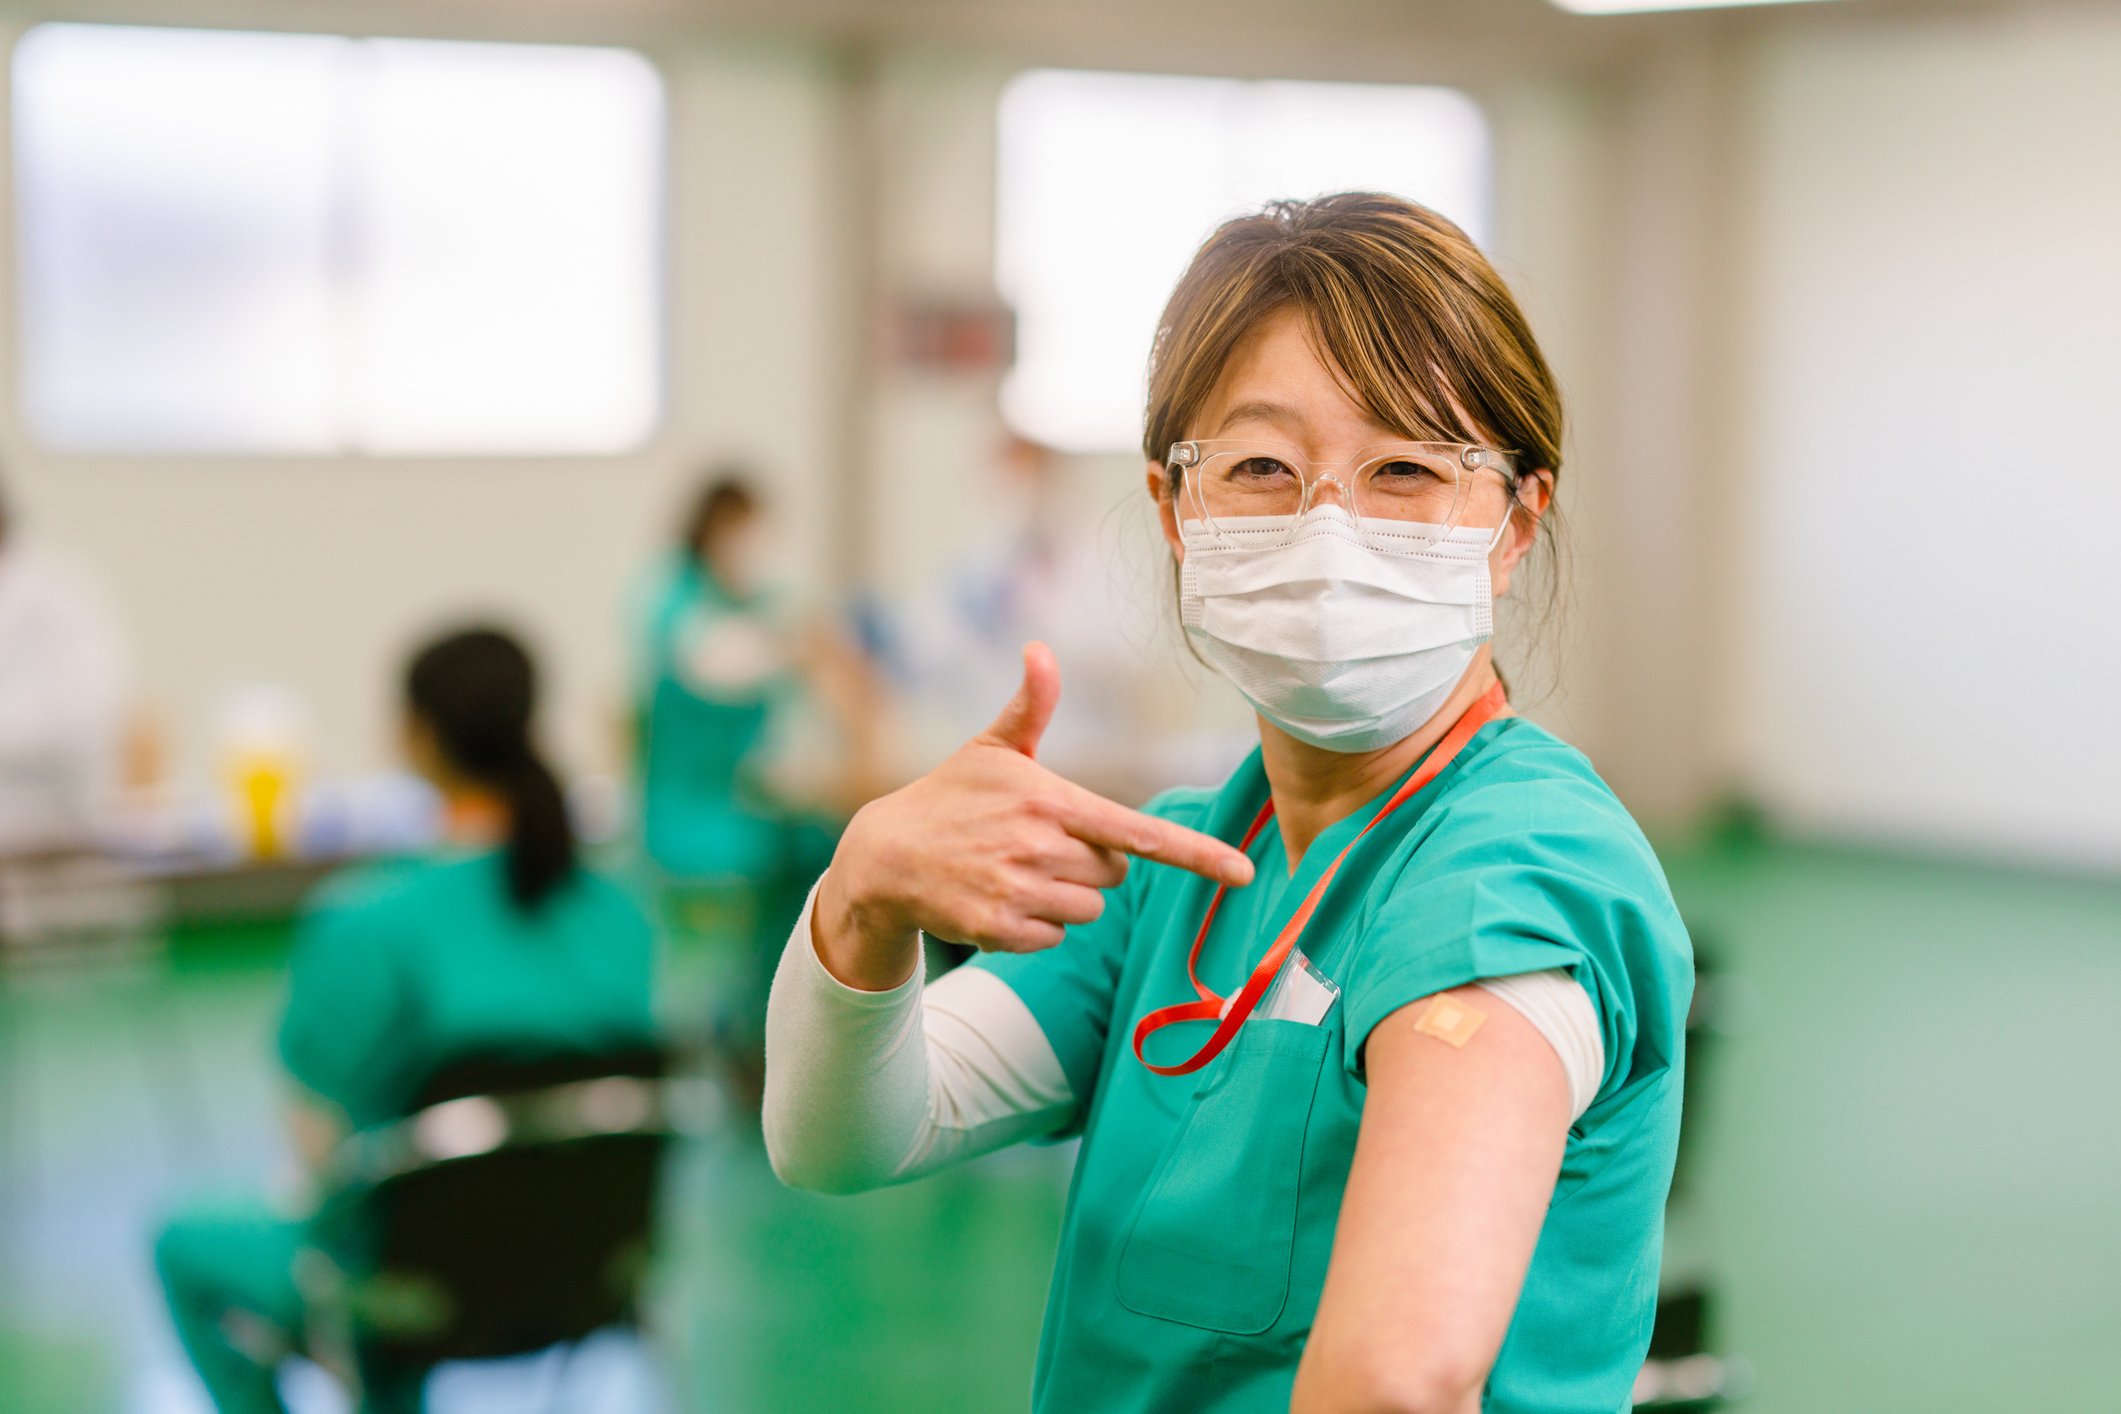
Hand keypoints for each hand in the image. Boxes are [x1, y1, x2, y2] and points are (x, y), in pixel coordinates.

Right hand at [812, 642, 1254, 989]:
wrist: (884, 856)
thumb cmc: (950, 797)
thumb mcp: (991, 748)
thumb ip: (1031, 706)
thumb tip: (1040, 647)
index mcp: (1051, 800)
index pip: (1137, 833)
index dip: (1197, 854)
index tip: (1243, 872)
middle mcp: (1041, 847)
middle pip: (1114, 874)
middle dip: (1088, 864)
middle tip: (1039, 845)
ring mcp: (1020, 891)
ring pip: (1087, 910)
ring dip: (1064, 898)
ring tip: (1015, 872)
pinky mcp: (1000, 929)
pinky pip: (1054, 938)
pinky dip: (1035, 926)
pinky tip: (999, 898)